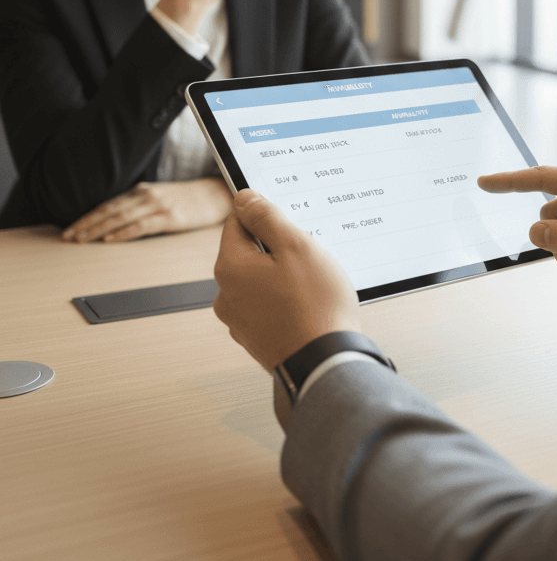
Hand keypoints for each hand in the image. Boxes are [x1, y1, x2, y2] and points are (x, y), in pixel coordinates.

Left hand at [62, 177, 232, 241]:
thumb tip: (117, 224)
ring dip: (98, 229)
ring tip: (82, 239)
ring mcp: (158, 206)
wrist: (218, 194)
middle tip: (68, 236)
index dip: (87, 217)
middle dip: (86, 224)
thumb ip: (141, 206)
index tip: (71, 229)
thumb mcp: (161, 198)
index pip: (108, 205)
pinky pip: (141, 225)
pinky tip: (110, 239)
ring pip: (121, 218)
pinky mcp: (170, 217)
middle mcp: (147, 195)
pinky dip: (123, 232)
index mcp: (143, 191)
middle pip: (110, 211)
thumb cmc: (190, 200)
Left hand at [213, 189, 360, 370]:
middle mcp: (227, 295)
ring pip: (261, 280)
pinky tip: (308, 305)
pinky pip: (268, 305)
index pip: (237, 222)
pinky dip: (286, 301)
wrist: (326, 362)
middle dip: (278, 249)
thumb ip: (267, 217)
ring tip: (312, 285)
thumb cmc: (315, 306)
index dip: (266, 216)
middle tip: (308, 256)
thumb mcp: (296, 246)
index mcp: (230, 268)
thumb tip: (244, 198)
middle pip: (249, 252)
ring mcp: (240, 321)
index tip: (289, 224)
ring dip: (283, 276)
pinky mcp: (257, 338)